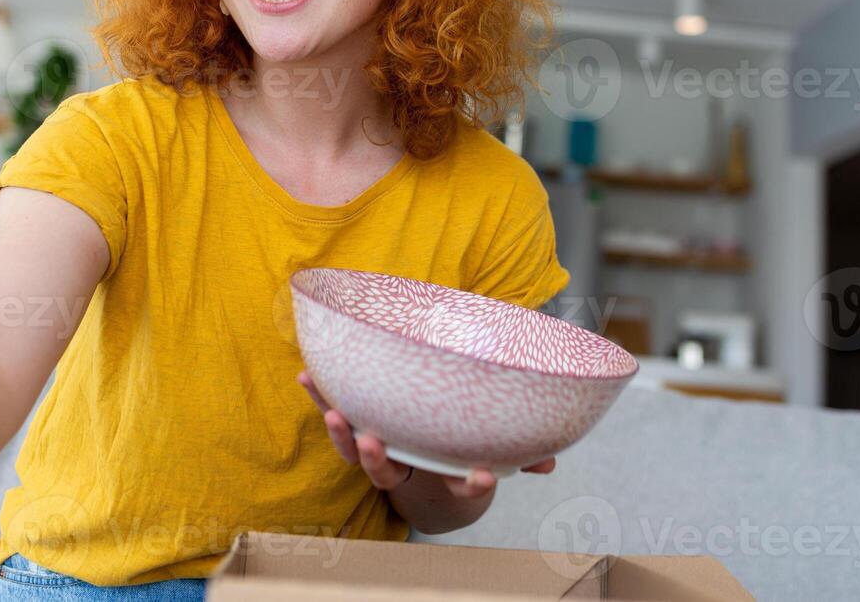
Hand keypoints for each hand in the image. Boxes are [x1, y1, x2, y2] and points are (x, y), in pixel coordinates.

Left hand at [297, 370, 554, 499]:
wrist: (421, 455)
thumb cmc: (457, 441)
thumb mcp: (488, 448)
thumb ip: (518, 455)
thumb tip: (552, 461)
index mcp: (438, 470)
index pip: (457, 486)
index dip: (470, 485)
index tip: (483, 476)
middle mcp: (403, 464)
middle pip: (386, 473)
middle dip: (377, 460)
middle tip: (375, 442)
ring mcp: (376, 445)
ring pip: (354, 450)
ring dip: (341, 433)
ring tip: (333, 413)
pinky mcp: (355, 421)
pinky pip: (334, 408)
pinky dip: (319, 395)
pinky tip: (307, 374)